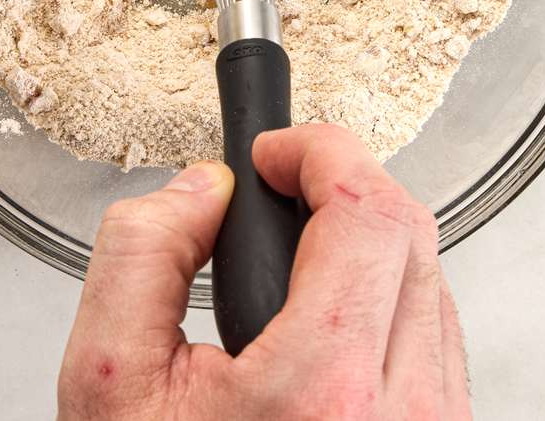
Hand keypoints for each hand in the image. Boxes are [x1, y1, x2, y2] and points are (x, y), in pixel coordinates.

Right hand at [58, 124, 470, 419]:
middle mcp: (402, 416)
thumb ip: (142, 257)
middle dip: (344, 185)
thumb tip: (200, 191)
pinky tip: (330, 314)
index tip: (278, 149)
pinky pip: (437, 338)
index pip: (367, 213)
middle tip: (284, 184)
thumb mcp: (107, 380)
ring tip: (299, 257)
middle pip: (412, 234)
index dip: (319, 152)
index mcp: (322, 394)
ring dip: (369, 243)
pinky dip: (388, 299)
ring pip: (433, 282)